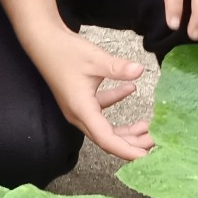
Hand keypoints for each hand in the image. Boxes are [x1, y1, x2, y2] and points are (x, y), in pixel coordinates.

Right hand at [26, 26, 153, 159]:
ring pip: (105, 127)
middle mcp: (79, 115)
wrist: (42, 41)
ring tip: (147, 126)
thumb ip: (118, 68)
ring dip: (126, 129)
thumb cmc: (64, 51)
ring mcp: (78, 108)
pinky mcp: (79, 99)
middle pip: (108, 138)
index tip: (146, 156)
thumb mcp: (95, 59)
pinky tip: (131, 89)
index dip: (127, 151)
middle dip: (132, 143)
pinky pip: (100, 110)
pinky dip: (116, 103)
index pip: (107, 140)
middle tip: (155, 141)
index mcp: (82, 110)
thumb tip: (139, 70)